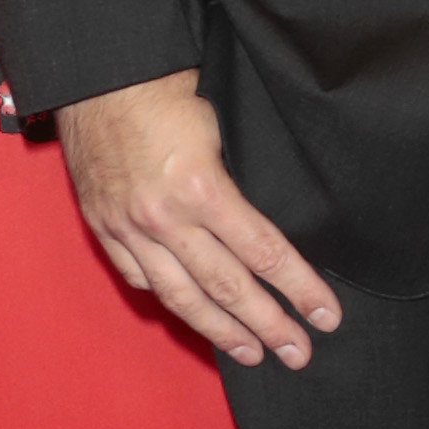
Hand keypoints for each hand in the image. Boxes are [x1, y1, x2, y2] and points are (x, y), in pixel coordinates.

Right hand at [54, 71, 337, 367]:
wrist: (102, 75)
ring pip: (182, 295)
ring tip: (253, 353)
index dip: (298, 287)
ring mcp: (130, 227)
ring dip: (221, 330)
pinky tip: (194, 316)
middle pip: (226, 286)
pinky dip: (170, 301)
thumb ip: (238, 183)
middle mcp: (164, 217)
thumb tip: (266, 228)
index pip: (263, 251)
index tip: (325, 313)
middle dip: (268, 324)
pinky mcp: (106, 227)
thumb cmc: (170, 89)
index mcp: (202, 187)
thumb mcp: (223, 126)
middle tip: (299, 352)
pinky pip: (141, 279)